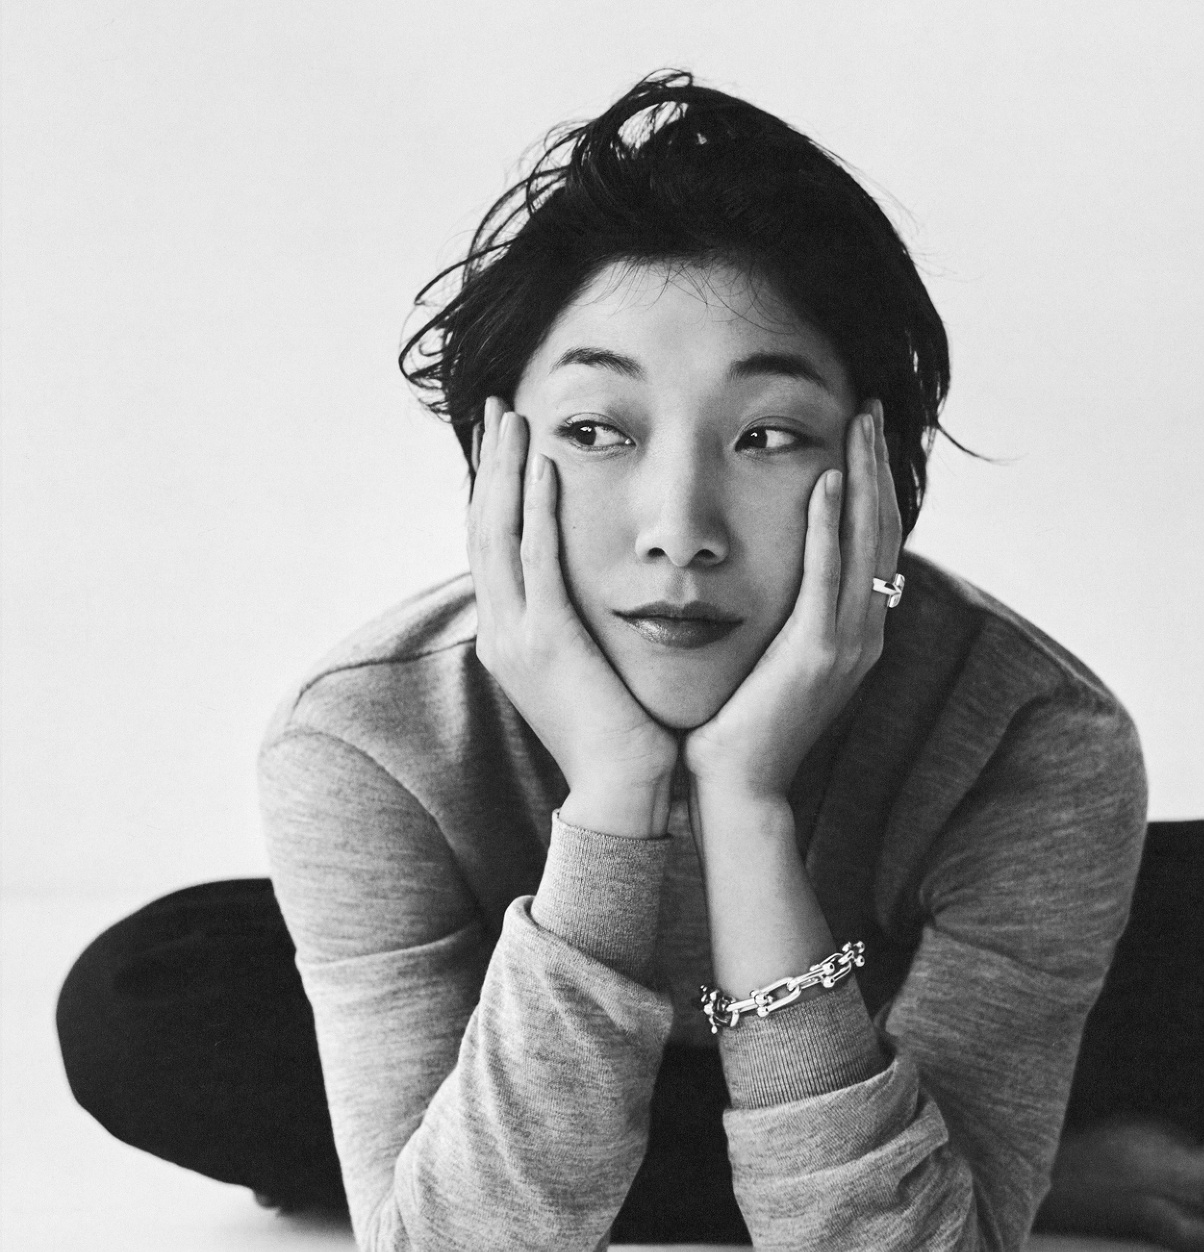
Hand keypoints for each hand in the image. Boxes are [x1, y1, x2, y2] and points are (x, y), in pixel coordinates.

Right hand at [468, 397, 677, 836]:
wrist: (621, 791)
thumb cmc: (618, 736)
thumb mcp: (587, 671)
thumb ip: (577, 630)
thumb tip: (591, 599)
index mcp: (509, 638)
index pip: (493, 549)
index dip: (494, 492)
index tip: (505, 445)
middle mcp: (501, 632)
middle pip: (483, 530)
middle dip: (490, 467)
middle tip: (497, 410)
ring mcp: (518, 637)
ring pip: (499, 535)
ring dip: (505, 472)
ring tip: (513, 419)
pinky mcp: (548, 642)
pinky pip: (537, 561)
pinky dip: (536, 510)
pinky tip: (542, 468)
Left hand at [683, 400, 901, 804]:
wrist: (736, 788)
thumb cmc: (738, 724)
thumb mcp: (770, 658)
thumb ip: (783, 614)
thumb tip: (766, 569)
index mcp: (855, 632)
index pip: (873, 542)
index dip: (873, 485)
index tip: (862, 434)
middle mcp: (865, 633)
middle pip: (882, 530)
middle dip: (878, 465)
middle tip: (869, 408)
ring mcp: (849, 644)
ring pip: (867, 543)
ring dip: (864, 478)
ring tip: (860, 424)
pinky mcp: (819, 654)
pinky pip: (829, 576)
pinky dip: (831, 526)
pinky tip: (827, 480)